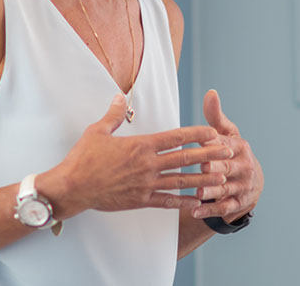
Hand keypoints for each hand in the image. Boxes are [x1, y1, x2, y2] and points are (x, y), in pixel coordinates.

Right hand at [46, 94, 232, 215]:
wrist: (71, 188)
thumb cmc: (83, 159)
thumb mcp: (97, 131)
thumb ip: (113, 115)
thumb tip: (118, 97)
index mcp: (141, 145)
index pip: (175, 137)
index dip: (197, 134)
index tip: (213, 132)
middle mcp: (147, 165)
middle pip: (185, 158)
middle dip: (209, 154)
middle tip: (228, 152)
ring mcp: (145, 184)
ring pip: (181, 181)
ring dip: (203, 179)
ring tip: (222, 178)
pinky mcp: (140, 200)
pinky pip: (166, 201)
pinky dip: (183, 201)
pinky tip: (197, 202)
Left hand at [191, 89, 263, 219]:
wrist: (250, 182)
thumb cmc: (231, 153)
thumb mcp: (227, 134)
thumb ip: (216, 116)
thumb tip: (210, 92)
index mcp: (240, 147)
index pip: (226, 145)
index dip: (214, 145)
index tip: (202, 143)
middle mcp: (244, 166)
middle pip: (228, 167)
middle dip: (216, 168)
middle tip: (202, 167)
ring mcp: (243, 186)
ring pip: (227, 188)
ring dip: (212, 190)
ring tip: (198, 191)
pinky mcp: (239, 203)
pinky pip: (225, 207)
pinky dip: (210, 209)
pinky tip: (195, 210)